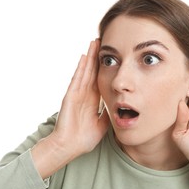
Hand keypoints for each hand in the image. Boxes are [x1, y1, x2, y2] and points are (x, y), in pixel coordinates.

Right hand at [49, 39, 109, 156]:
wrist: (70, 147)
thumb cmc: (84, 139)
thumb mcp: (102, 124)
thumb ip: (108, 114)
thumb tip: (119, 107)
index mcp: (92, 101)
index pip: (99, 79)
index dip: (104, 68)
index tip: (111, 56)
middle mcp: (85, 94)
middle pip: (92, 71)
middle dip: (97, 57)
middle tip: (102, 41)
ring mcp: (77, 94)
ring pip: (85, 71)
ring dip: (89, 57)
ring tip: (94, 43)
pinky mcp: (70, 96)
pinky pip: (77, 79)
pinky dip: (81, 68)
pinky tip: (85, 57)